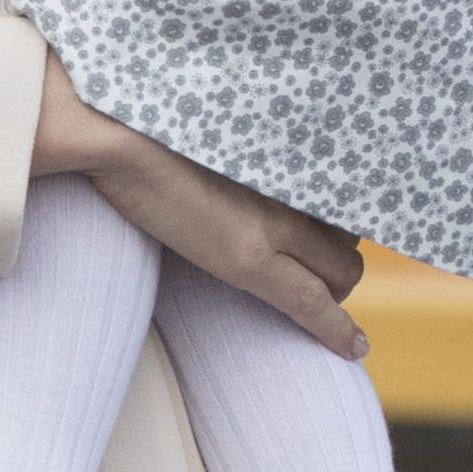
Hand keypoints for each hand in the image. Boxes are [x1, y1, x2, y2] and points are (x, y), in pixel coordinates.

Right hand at [32, 50, 368, 360]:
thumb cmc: (148, 123)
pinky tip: (354, 349)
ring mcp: (274, 225)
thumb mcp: (218, 132)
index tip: (338, 240)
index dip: (343, 227)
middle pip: (348, 237)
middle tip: (314, 271)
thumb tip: (248, 160)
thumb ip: (248, 151)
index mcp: (286, 157)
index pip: (342, 199)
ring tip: (316, 297)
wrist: (118, 133)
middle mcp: (291, 189)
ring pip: (342, 272)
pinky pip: (312, 303)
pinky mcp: (250, 258)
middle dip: (340, 261)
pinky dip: (336, 329)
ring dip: (334, 287)